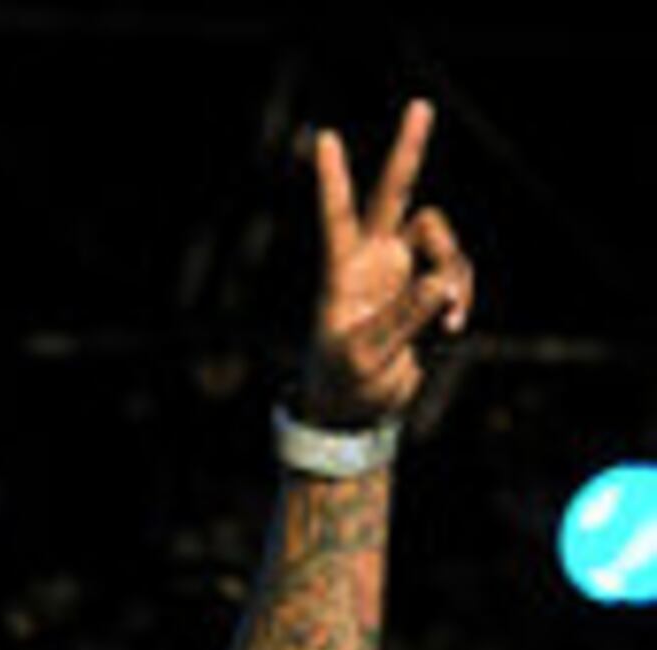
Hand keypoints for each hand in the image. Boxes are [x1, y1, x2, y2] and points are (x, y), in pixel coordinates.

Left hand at [298, 100, 473, 429]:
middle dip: (408, 151)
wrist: (358, 408)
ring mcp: (402, 269)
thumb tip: (441, 282)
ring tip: (451, 319)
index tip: (322, 139)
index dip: (333, 179)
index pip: (337, 217)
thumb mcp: (366, 358)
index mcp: (342, 272)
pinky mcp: (427, 287)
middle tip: (419, 105)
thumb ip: (402, 319)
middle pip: (394, 194)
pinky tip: (452, 327)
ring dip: (455, 272)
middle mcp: (372, 260)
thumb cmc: (344, 384)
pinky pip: (456, 273)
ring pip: (442, 239)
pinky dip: (462, 295)